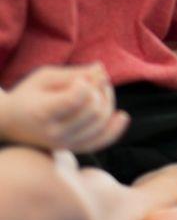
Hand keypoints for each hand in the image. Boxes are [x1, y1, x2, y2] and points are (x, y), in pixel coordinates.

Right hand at [0, 64, 128, 151]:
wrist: (8, 122)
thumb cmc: (28, 93)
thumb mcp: (45, 76)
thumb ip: (74, 73)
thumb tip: (102, 70)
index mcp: (44, 112)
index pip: (79, 98)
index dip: (86, 83)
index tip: (78, 79)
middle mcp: (53, 133)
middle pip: (96, 109)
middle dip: (101, 89)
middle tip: (91, 80)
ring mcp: (63, 144)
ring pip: (101, 123)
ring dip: (108, 101)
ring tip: (98, 90)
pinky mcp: (69, 148)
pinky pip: (98, 143)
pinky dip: (113, 130)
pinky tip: (123, 116)